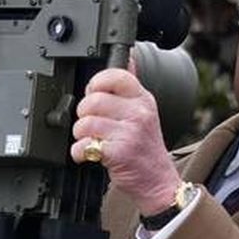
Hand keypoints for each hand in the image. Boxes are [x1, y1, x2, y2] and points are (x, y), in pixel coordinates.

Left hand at [71, 67, 183, 216]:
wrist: (158, 181)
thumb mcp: (145, 111)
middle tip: (90, 123)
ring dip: (80, 134)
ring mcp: (130, 133)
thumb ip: (132, 86)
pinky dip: (80, 152)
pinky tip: (89, 154)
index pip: (115, 75)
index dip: (97, 83)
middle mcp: (139, 113)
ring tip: (90, 140)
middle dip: (84, 114)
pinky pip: (85, 145)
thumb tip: (129, 57)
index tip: (94, 95)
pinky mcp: (120, 153)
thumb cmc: (146, 147)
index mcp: (143, 99)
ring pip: (86, 123)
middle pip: (93, 100)